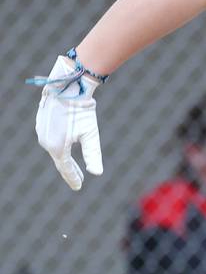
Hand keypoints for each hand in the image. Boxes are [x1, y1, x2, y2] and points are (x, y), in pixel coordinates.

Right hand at [34, 56, 102, 189]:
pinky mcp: (42, 122)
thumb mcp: (91, 133)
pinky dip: (59, 144)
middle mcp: (46, 141)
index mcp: (57, 147)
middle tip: (79, 180)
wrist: (67, 86)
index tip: (79, 187)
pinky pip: (50, 137)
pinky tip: (64, 145)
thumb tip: (96, 173)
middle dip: (70, 169)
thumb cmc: (81, 110)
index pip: (66, 168)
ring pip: (54, 148)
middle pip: (60, 160)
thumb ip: (93, 154)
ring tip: (72, 165)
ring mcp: (41, 131)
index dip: (73, 178)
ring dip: (64, 156)